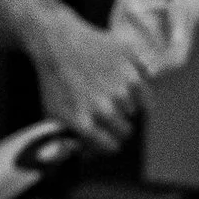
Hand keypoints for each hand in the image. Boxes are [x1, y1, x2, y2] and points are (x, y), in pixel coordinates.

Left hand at [30, 13, 146, 151]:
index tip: (107, 136)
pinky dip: (139, 91)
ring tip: (109, 91)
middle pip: (126, 131)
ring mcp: (119, 86)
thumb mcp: (52, 114)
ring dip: (126, 106)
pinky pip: (146, 91)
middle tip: (109, 113)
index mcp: (84, 123)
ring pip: (136, 111)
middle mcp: (104, 108)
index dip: (109, 143)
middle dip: (118, 126)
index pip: (111, 147)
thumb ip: (68, 141)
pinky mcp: (130, 67)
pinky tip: (123, 83)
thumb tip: (86, 156)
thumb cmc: (55, 79)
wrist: (57, 42)